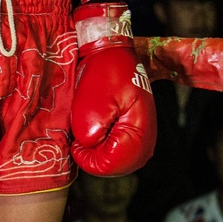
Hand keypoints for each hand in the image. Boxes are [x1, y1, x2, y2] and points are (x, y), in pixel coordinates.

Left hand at [71, 0, 156, 176]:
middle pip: (115, 167)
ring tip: (87, 130)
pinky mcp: (137, 133)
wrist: (112, 54)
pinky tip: (95, 129)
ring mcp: (143, 137)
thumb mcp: (89, 103)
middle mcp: (146, 140)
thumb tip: (89, 148)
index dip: (88, 160)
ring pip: (116, 161)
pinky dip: (104, 146)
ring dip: (98, 151)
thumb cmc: (103, 73)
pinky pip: (119, 151)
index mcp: (138, 132)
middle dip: (93, 156)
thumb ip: (88, 134)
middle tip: (80, 137)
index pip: (110, 166)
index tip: (76, 143)